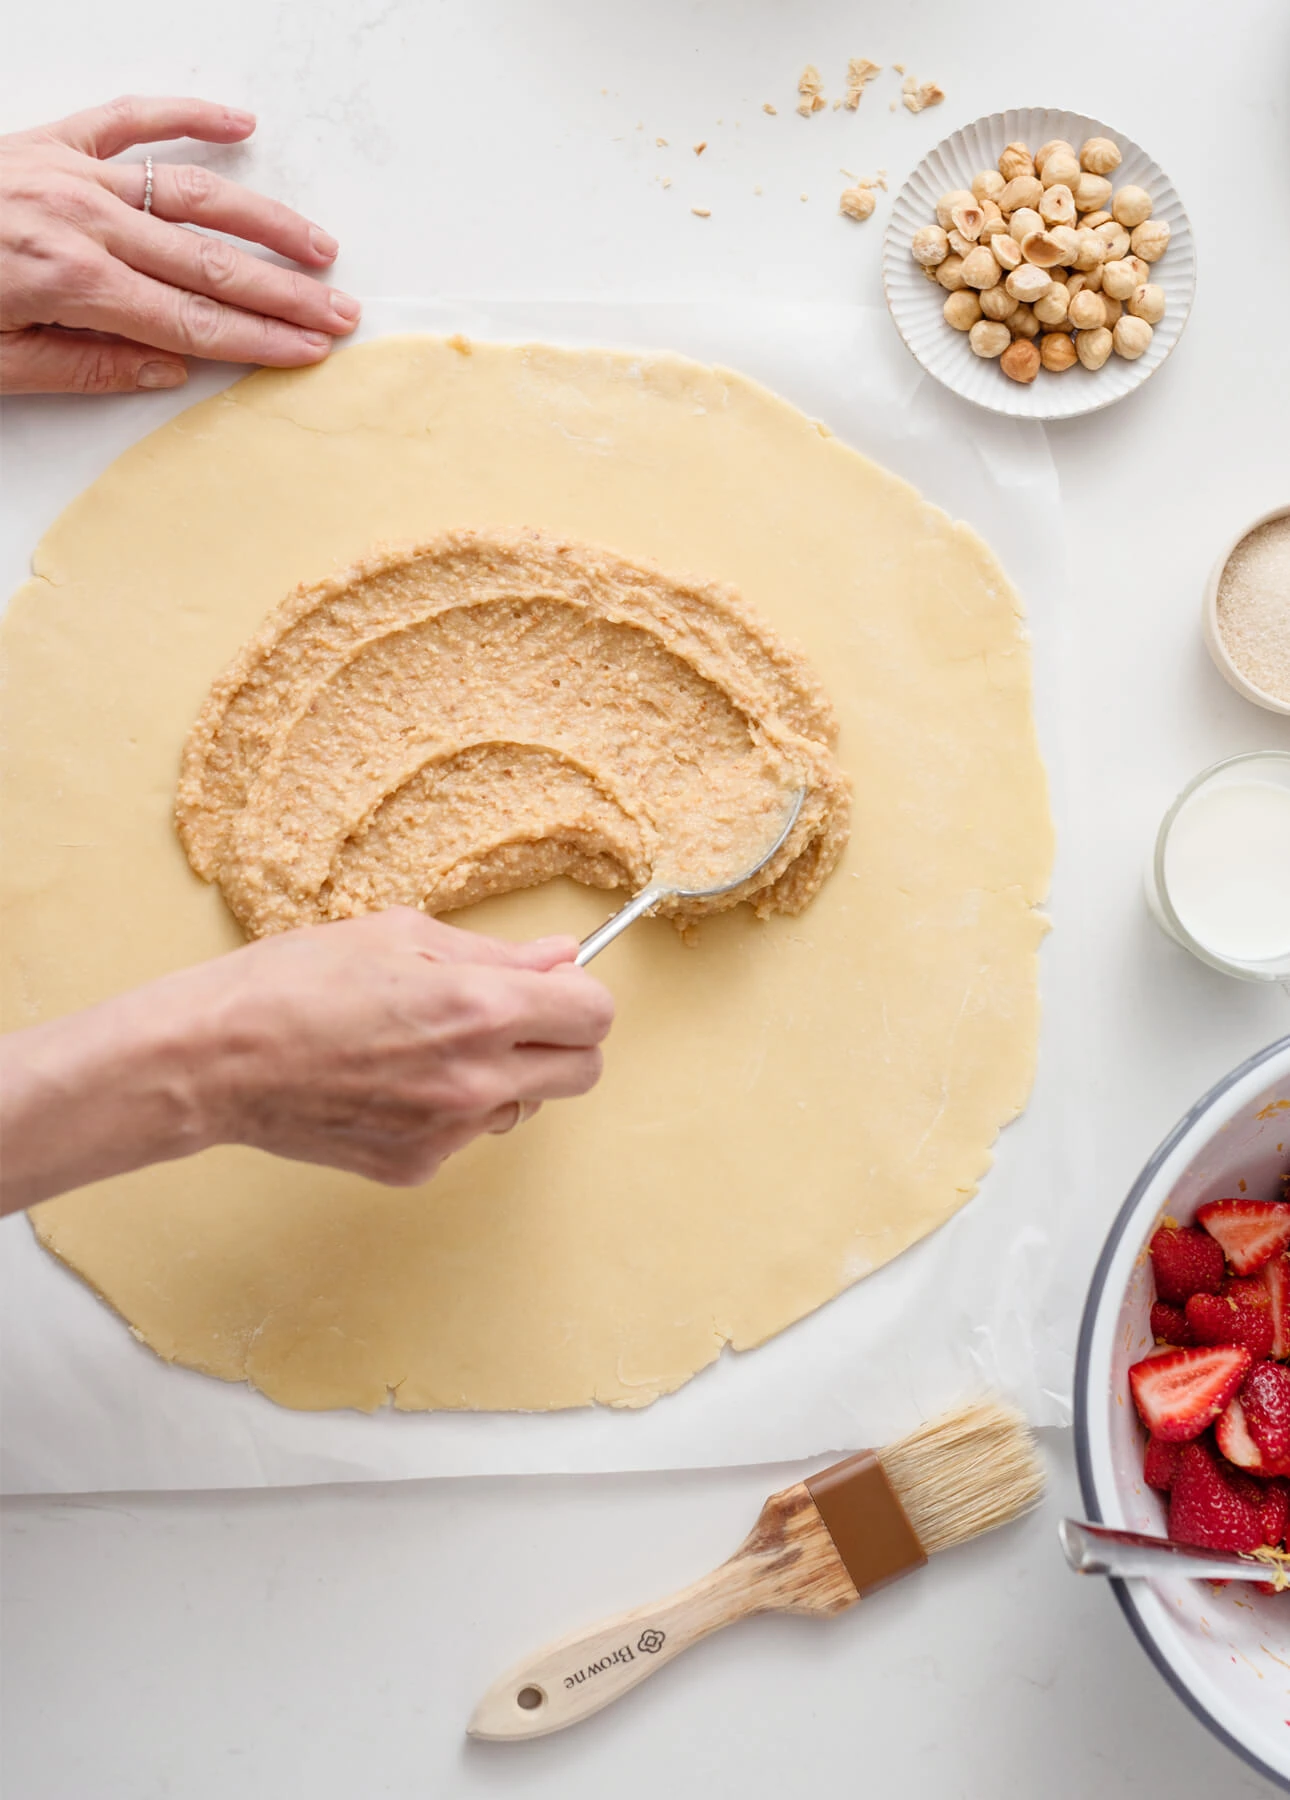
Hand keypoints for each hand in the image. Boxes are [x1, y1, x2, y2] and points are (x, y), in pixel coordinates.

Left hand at [0, 94, 358, 395]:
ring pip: (187, 196)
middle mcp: (78, 220)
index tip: (310, 352)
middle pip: (206, 264)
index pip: (190, 320)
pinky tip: (240, 125)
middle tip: (342, 314)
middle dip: (283, 294)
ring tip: (318, 249)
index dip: (259, 340)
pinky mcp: (46, 139)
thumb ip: (83, 365)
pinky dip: (186, 117)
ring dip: (262, 223)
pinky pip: (127, 119)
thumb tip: (169, 366)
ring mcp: (65, 172)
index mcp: (68, 282)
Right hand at [0, 910, 614, 1209]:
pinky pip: (469, 1134)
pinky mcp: (417, 1166)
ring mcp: (448, 1131)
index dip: (579, 995)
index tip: (555, 987)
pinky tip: (395, 1079)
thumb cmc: (294, 982)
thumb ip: (495, 954)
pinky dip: (452, 1108)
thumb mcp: (399, 936)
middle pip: (584, 1072)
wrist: (213, 1060)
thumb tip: (561, 956)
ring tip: (430, 1045)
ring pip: (526, 1106)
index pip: (594, 1015)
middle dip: (562, 1041)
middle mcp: (476, 1078)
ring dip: (505, 1076)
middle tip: (513, 1017)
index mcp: (478, 1008)